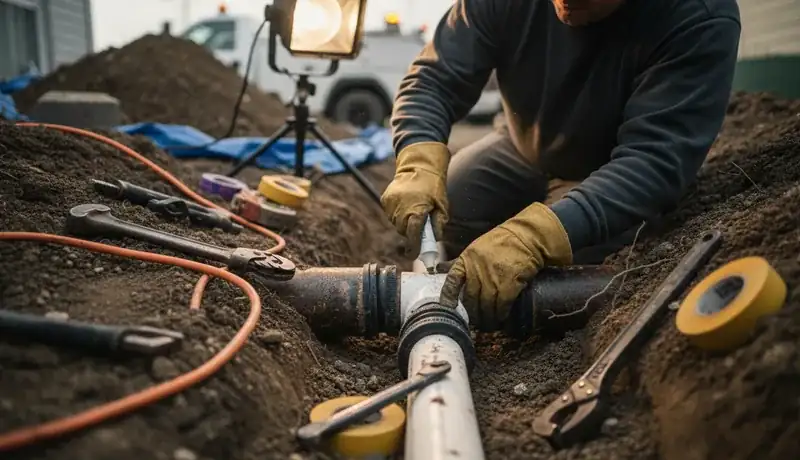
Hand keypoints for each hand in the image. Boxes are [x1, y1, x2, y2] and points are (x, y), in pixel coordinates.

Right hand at [381, 142, 450, 257]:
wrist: (418, 165)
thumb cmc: (434, 186)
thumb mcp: (443, 205)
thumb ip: (439, 224)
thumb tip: (435, 240)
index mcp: (417, 210)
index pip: (413, 235)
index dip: (414, 247)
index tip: (414, 255)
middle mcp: (401, 208)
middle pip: (403, 231)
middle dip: (411, 232)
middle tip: (419, 225)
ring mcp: (391, 204)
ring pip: (396, 223)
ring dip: (404, 222)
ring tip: (413, 210)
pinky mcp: (385, 199)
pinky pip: (391, 214)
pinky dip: (397, 214)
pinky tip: (405, 204)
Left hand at [438, 203, 572, 330]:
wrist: (526, 237)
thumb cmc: (501, 242)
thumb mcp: (476, 248)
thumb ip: (461, 262)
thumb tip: (439, 268)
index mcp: (467, 259)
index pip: (453, 280)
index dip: (448, 296)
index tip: (448, 307)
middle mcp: (478, 269)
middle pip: (471, 298)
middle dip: (473, 314)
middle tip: (476, 322)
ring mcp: (493, 276)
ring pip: (486, 304)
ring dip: (488, 317)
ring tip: (489, 324)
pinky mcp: (510, 282)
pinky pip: (502, 304)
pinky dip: (501, 313)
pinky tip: (501, 317)